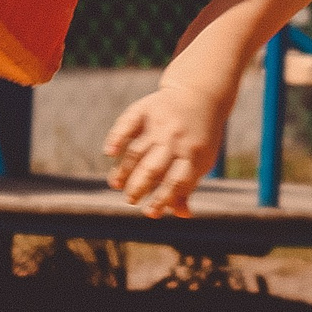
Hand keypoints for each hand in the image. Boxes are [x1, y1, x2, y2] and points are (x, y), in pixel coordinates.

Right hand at [103, 82, 229, 217]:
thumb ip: (188, 187)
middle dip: (138, 188)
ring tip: (116, 184)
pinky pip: (127, 124)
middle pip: (152, 169)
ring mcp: (160, 124)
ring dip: (124, 171)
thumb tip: (182, 215)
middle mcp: (176, 140)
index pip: (175, 183)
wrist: (200, 96)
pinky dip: (116, 139)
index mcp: (194, 156)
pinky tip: (109, 153)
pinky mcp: (145, 109)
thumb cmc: (199, 138)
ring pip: (136, 151)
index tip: (149, 212)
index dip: (162, 200)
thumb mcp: (201, 161)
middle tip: (130, 200)